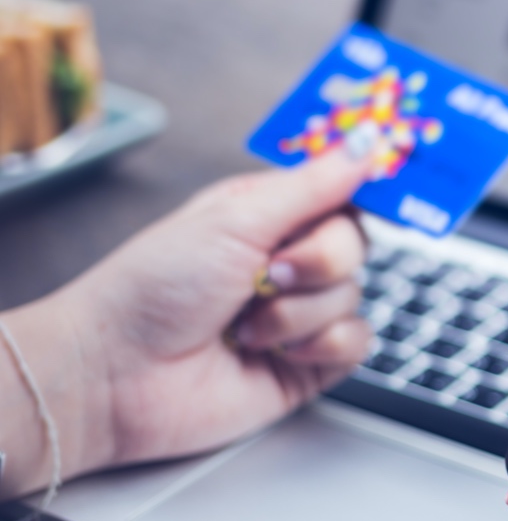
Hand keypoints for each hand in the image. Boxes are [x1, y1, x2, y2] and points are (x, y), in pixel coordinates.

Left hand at [1, 152, 373, 493]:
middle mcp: (288, 261)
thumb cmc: (152, 289)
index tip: (377, 195)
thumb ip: (312, 186)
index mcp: (269, 215)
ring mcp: (299, 314)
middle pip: (355, 245)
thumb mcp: (235, 220)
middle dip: (317, 262)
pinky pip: (354, 344)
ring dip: (299, 314)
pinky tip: (273, 353)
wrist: (116, 376)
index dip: (359, 194)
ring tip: (244, 326)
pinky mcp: (307, 364)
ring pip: (354, 297)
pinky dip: (319, 348)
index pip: (340, 193)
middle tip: (267, 274)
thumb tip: (366, 143)